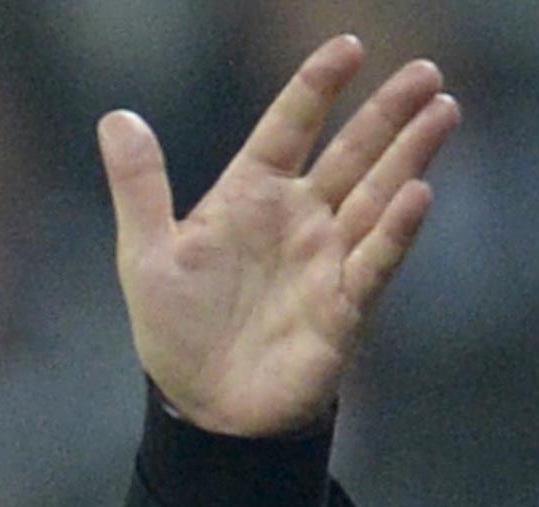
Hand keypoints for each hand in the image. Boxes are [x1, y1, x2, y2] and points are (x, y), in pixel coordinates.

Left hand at [98, 36, 459, 435]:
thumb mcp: (147, 255)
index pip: (288, 129)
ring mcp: (326, 259)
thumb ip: (139, 186)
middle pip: (350, 154)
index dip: (316, 88)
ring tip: (441, 111)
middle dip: (387, 114)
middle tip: (425, 71)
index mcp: (250, 198)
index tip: (348, 47)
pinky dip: (394, 230)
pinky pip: (375, 261)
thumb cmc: (177, 331)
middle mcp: (297, 220)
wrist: (202, 409)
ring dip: (409, 156)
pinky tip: (415, 195)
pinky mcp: (344, 305)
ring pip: (376, 195)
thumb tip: (116, 118)